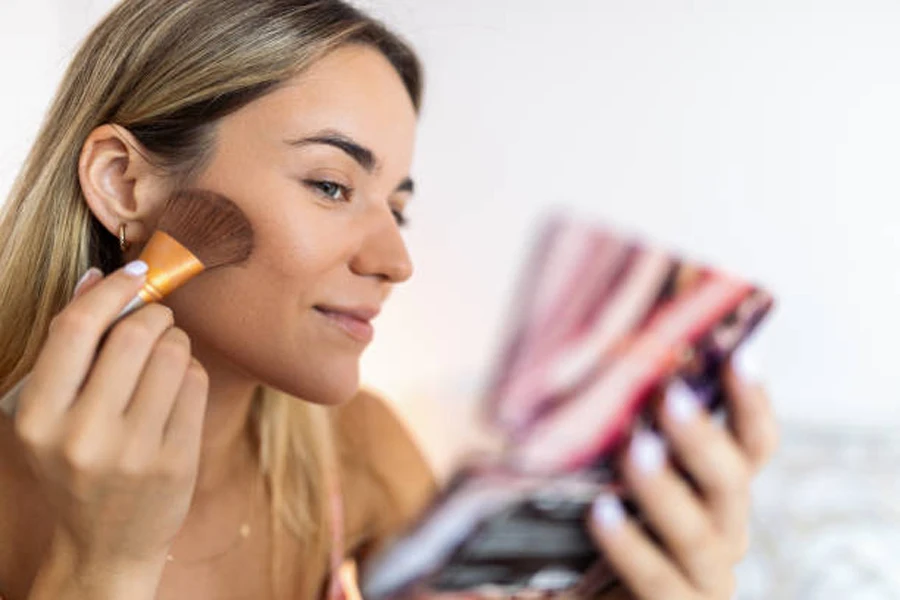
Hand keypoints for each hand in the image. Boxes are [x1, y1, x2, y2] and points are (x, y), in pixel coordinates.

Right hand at [13, 262, 208, 571]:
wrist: (105, 545)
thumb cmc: (77, 466)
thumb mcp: (52, 414)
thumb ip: (70, 348)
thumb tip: (96, 278)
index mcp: (38, 419)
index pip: (76, 328)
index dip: (112, 291)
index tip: (133, 274)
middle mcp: (82, 436)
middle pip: (134, 335)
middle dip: (154, 314)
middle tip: (157, 318)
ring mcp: (132, 452)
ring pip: (172, 354)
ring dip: (176, 340)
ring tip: (166, 353)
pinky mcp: (175, 462)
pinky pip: (195, 383)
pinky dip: (190, 371)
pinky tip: (177, 385)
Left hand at [586, 356, 778, 599]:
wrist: (584, 596)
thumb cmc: (596, 528)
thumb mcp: (614, 469)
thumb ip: (622, 428)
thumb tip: (609, 358)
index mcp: (720, 491)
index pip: (754, 443)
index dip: (750, 402)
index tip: (736, 356)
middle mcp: (725, 533)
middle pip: (731, 482)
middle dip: (701, 437)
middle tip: (670, 396)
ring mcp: (705, 580)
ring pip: (697, 533)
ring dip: (666, 490)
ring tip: (634, 450)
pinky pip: (658, 580)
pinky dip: (630, 546)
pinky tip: (601, 513)